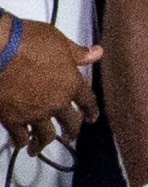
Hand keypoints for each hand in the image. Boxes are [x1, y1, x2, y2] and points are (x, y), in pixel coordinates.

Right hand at [0, 18, 99, 151]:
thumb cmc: (27, 40)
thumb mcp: (58, 41)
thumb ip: (77, 53)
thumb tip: (97, 53)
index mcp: (71, 83)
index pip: (88, 101)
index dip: (91, 110)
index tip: (91, 117)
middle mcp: (56, 103)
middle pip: (71, 122)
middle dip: (72, 130)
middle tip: (70, 135)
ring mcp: (34, 113)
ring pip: (45, 135)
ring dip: (44, 143)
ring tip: (40, 147)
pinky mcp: (11, 118)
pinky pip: (19, 136)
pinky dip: (21, 141)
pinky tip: (21, 144)